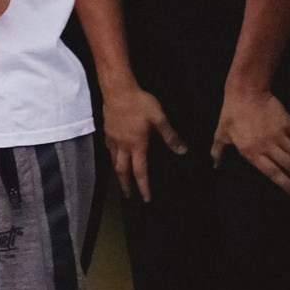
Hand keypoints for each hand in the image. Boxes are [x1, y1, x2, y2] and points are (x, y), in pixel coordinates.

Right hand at [103, 83, 186, 201]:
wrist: (117, 90)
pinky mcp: (107, 132)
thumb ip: (170, 136)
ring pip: (113, 162)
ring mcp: (113, 139)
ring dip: (118, 174)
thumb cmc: (140, 103)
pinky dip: (113, 159)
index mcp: (137, 145)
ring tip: (121, 180)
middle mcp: (123, 146)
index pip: (139, 171)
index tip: (146, 199)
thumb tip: (183, 152)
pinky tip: (115, 157)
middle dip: (126, 185)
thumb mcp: (159, 118)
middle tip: (129, 197)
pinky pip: (109, 150)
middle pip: (122, 171)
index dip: (143, 186)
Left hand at [213, 85, 289, 196]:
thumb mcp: (221, 135)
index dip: (285, 184)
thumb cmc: (231, 115)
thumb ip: (218, 152)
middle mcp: (268, 146)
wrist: (246, 93)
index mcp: (251, 152)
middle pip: (289, 166)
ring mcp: (280, 135)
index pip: (272, 173)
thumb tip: (215, 166)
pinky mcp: (288, 124)